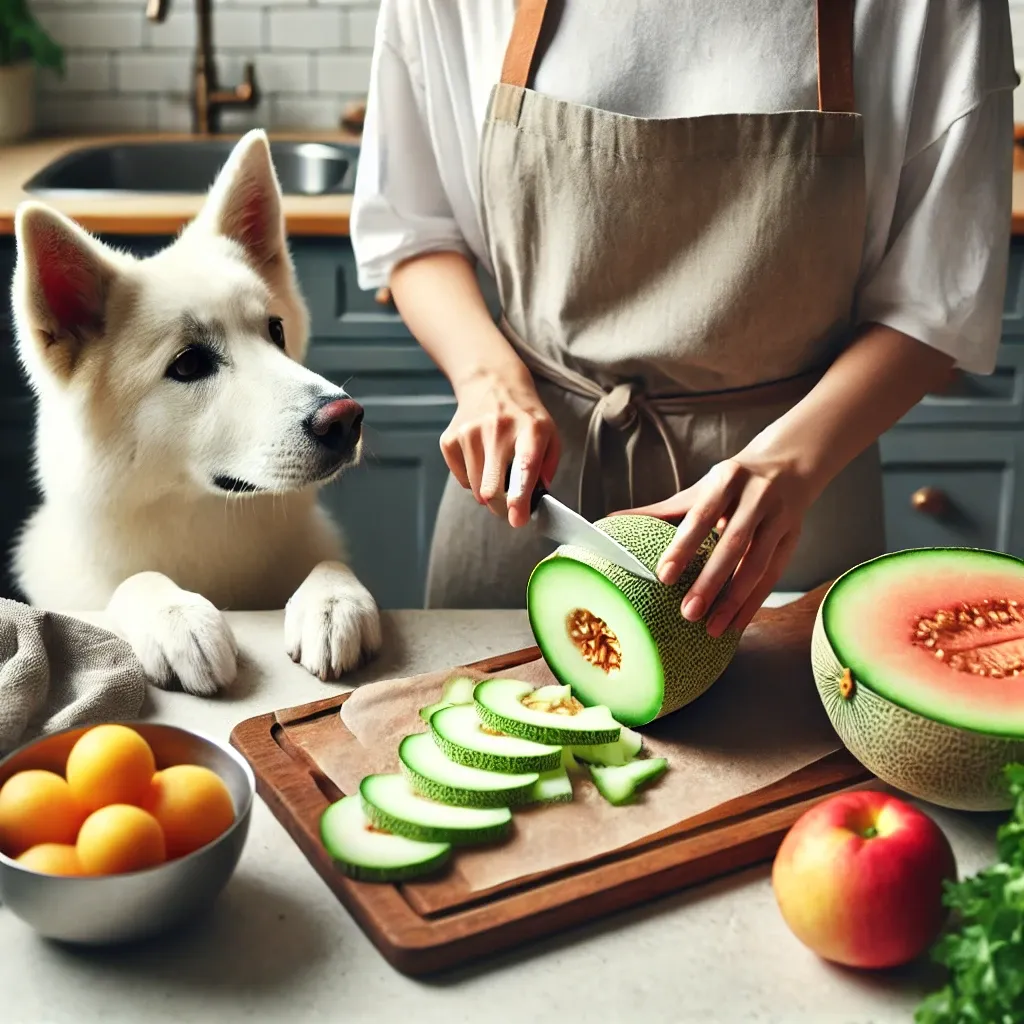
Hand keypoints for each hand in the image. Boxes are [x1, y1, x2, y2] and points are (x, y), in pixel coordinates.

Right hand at [439, 368, 559, 527]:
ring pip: (476, 489)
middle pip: (492, 489)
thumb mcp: (549, 434)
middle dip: (501, 508)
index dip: (520, 497)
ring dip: (487, 491)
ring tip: (496, 469)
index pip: (524, 467)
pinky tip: (480, 459)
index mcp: (530, 429)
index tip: (518, 519)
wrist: (491, 381)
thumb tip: (534, 499)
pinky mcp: (450, 438)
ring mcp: (469, 432)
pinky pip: (461, 479)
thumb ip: (547, 467)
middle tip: (509, 508)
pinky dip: (472, 479)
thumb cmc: (524, 416)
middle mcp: (498, 428)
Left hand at [621, 453, 814, 637]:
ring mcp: (779, 518)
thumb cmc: (733, 483)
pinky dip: (754, 602)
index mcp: (727, 479)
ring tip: (712, 628)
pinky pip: (773, 576)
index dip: (684, 546)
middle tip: (688, 613)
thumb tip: (610, 520)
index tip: (664, 576)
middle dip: (711, 582)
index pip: (702, 515)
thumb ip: (660, 510)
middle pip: (733, 544)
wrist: (788, 464)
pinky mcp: (793, 539)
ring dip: (734, 600)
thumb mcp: (699, 489)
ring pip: (757, 565)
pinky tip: (736, 624)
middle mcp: (757, 497)